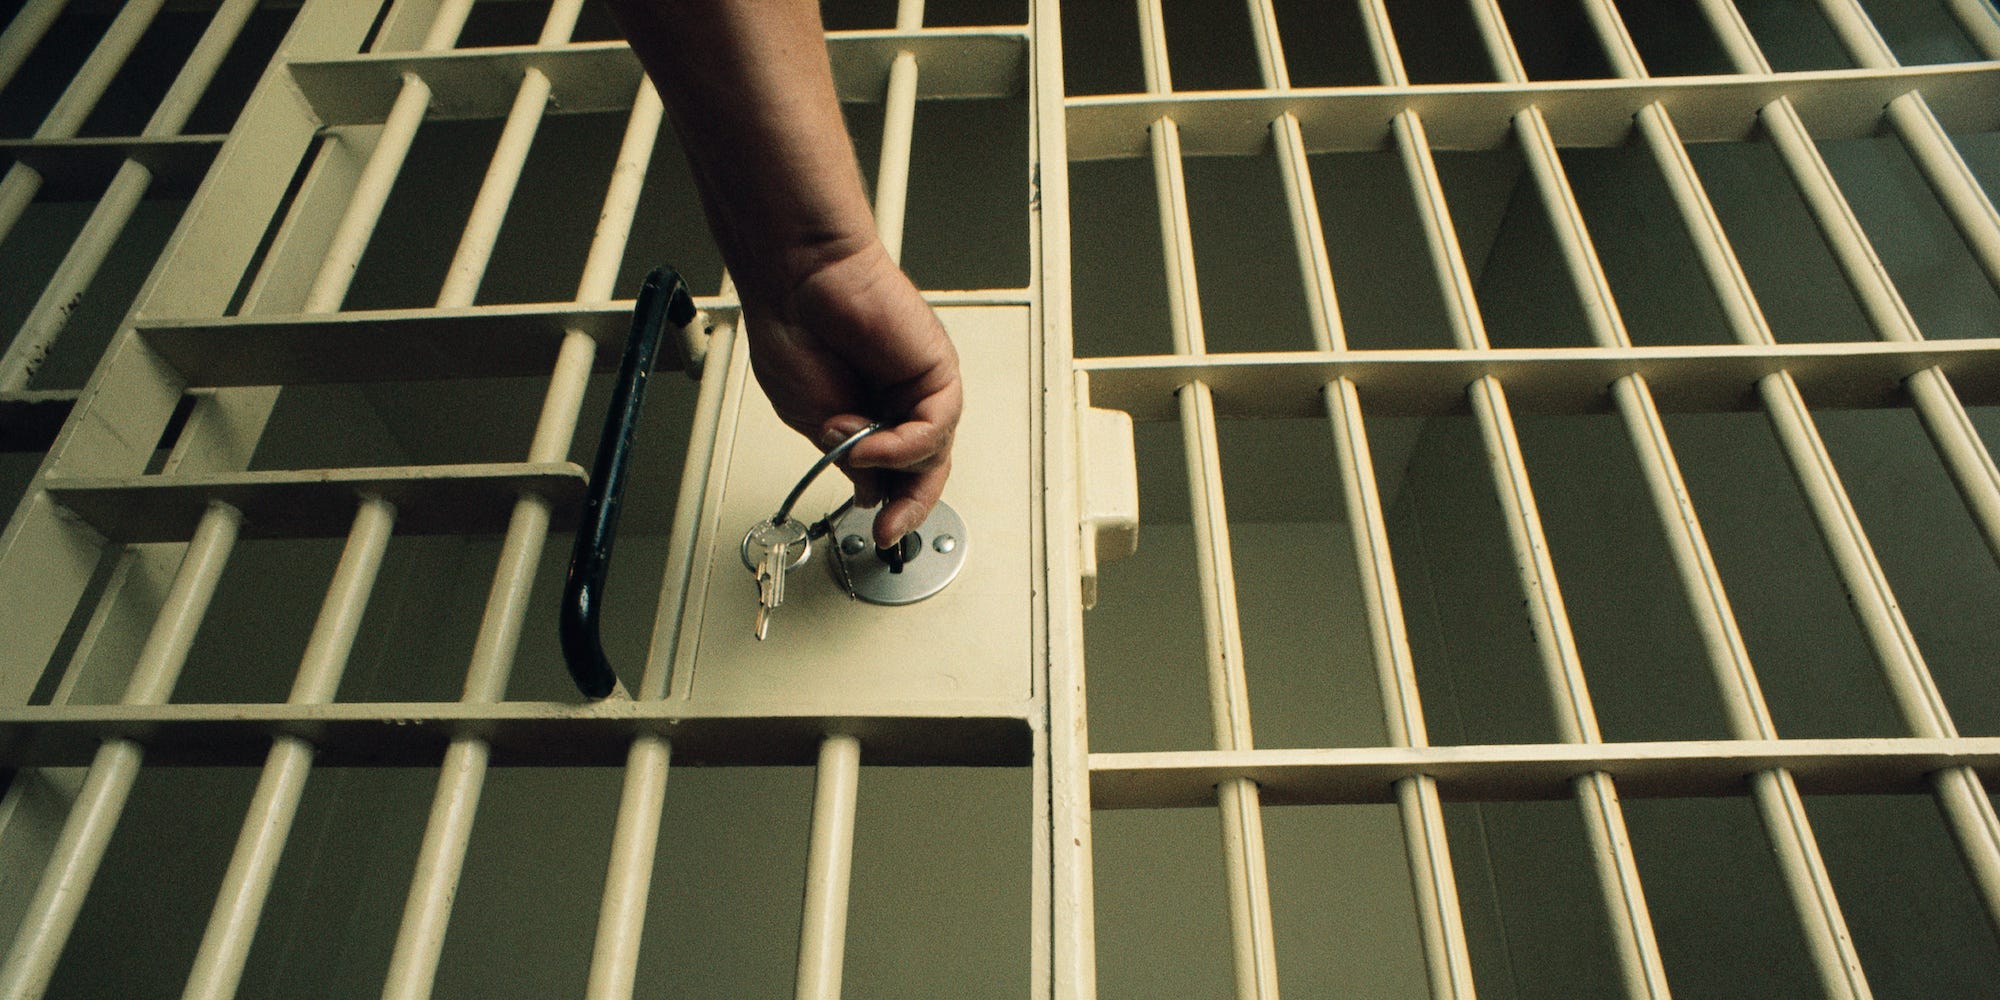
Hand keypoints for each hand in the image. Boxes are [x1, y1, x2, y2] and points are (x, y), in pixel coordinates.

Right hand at [740, 239, 960, 547]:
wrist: (799, 280)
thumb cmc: (795, 331)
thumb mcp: (812, 419)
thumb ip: (846, 457)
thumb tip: (871, 490)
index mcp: (869, 414)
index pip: (897, 474)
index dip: (893, 506)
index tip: (881, 533)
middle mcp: (899, 402)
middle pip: (926, 469)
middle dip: (910, 504)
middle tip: (891, 529)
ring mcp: (919, 387)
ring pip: (932, 452)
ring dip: (890, 462)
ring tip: (850, 447)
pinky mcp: (937, 371)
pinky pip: (936, 426)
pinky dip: (903, 444)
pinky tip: (869, 441)